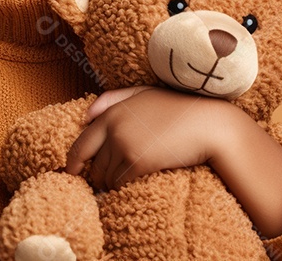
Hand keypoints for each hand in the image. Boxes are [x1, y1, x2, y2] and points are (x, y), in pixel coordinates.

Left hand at [63, 85, 233, 190]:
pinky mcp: (138, 162)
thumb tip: (87, 114)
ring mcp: (124, 145)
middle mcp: (113, 128)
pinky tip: (132, 187)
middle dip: (96, 176)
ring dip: (112, 183)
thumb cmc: (179, 108)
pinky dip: (124, 188)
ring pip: (106, 176)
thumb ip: (114, 99)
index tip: (73, 172)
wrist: (208, 125)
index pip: (81, 142)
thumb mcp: (145, 93)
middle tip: (102, 184)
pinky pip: (121, 183)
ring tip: (122, 184)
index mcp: (111, 113)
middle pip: (93, 164)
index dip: (74, 161)